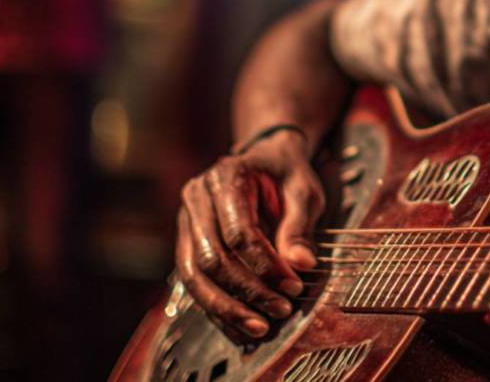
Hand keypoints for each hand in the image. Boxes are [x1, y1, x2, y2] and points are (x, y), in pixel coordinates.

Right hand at [174, 130, 324, 342]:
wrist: (266, 161)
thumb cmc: (286, 174)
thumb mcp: (303, 190)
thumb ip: (300, 225)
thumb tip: (301, 264)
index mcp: (225, 178)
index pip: (239, 233)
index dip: (266, 266)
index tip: (294, 286)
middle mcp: (196, 199)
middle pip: (212, 258)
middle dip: (247, 292)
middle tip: (281, 310)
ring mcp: (186, 223)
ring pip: (195, 276)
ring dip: (227, 308)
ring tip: (261, 328)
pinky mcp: (186, 244)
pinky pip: (194, 283)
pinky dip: (217, 309)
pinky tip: (241, 328)